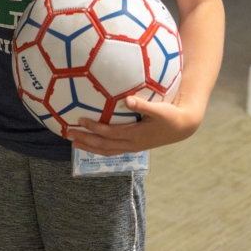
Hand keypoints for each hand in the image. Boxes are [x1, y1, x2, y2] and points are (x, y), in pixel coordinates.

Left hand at [71, 94, 201, 155]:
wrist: (182, 127)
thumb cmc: (170, 116)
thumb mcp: (159, 109)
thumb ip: (143, 105)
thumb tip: (127, 99)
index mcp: (136, 135)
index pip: (110, 133)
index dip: (94, 128)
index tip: (80, 120)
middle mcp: (132, 144)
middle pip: (104, 145)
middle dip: (86, 140)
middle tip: (69, 134)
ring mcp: (132, 147)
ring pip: (107, 151)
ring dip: (90, 147)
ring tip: (74, 143)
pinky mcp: (133, 146)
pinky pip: (112, 150)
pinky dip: (99, 148)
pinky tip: (91, 144)